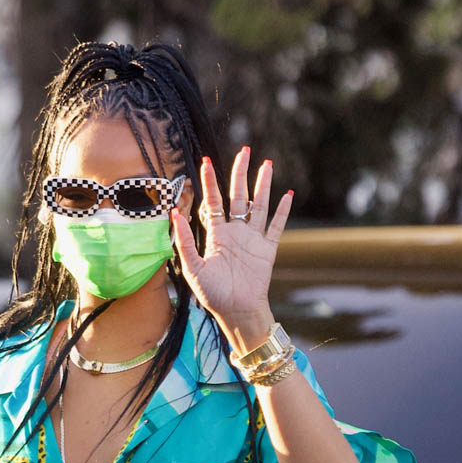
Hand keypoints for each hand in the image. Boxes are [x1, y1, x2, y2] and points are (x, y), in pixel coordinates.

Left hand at [171, 146, 292, 349]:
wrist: (236, 312)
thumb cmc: (213, 294)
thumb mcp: (193, 268)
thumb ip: (185, 241)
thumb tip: (174, 213)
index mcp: (216, 235)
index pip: (214, 201)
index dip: (210, 182)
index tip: (206, 161)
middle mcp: (235, 232)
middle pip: (239, 196)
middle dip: (241, 173)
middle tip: (245, 150)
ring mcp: (252, 239)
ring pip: (259, 205)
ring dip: (263, 185)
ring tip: (266, 164)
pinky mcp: (267, 249)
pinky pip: (276, 226)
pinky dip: (283, 211)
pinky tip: (287, 195)